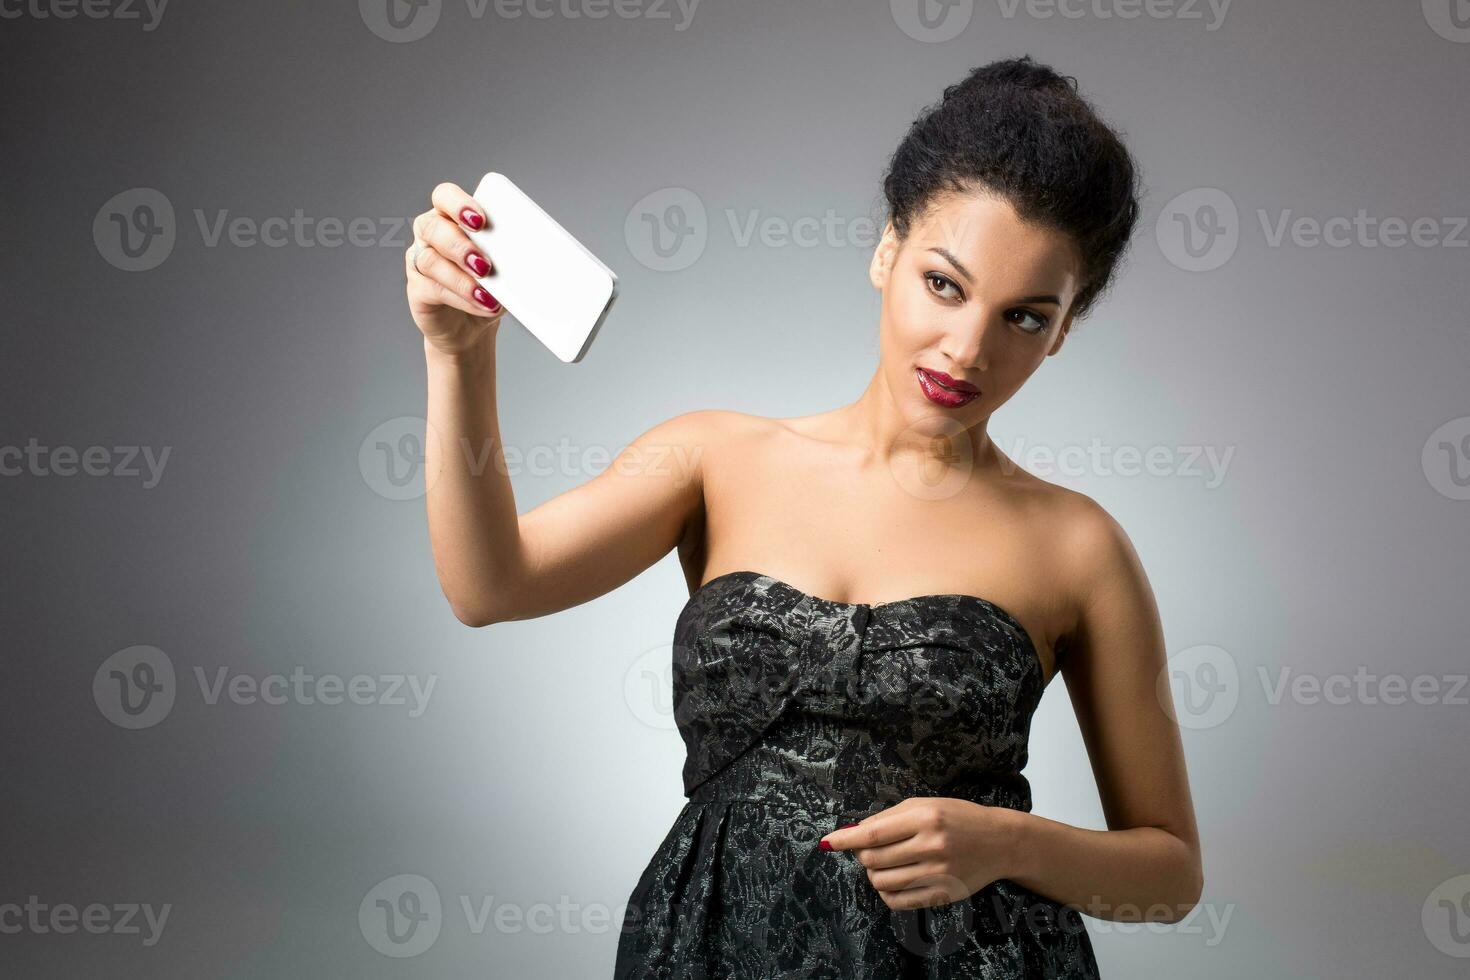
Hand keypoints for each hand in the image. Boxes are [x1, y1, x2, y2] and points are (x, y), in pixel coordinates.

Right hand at [405, 181, 505, 355]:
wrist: (471, 327)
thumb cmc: (489, 287)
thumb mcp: (506, 267)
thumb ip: (511, 254)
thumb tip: (534, 256)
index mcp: (451, 218)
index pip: (445, 197)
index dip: (458, 204)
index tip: (481, 220)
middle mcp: (431, 235)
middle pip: (432, 227)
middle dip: (460, 244)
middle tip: (485, 264)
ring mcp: (420, 262)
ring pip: (430, 260)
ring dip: (461, 277)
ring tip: (487, 291)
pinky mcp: (417, 290)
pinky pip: (433, 289)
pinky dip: (460, 297)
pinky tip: (481, 304)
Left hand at [820, 797, 1025, 910]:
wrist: (999, 842)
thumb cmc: (958, 818)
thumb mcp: (925, 805)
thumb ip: (889, 817)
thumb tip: (854, 831)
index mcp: (924, 818)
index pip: (873, 833)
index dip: (845, 839)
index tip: (827, 842)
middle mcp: (931, 845)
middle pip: (873, 859)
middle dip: (862, 855)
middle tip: (869, 850)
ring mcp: (938, 873)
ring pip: (882, 881)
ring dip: (873, 874)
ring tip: (882, 865)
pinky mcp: (942, 894)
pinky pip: (898, 901)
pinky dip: (886, 892)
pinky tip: (891, 882)